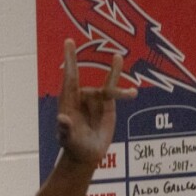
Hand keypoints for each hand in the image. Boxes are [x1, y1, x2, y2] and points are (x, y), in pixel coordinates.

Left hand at [56, 39, 136, 164]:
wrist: (86, 153)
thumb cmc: (73, 146)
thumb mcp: (68, 139)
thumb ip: (65, 130)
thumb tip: (62, 119)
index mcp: (69, 101)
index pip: (69, 77)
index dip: (70, 60)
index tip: (69, 41)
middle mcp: (82, 96)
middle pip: (86, 78)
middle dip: (83, 62)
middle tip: (89, 46)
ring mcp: (96, 99)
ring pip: (107, 86)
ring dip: (114, 74)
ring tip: (118, 58)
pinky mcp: (108, 105)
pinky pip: (117, 94)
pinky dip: (125, 92)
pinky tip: (133, 92)